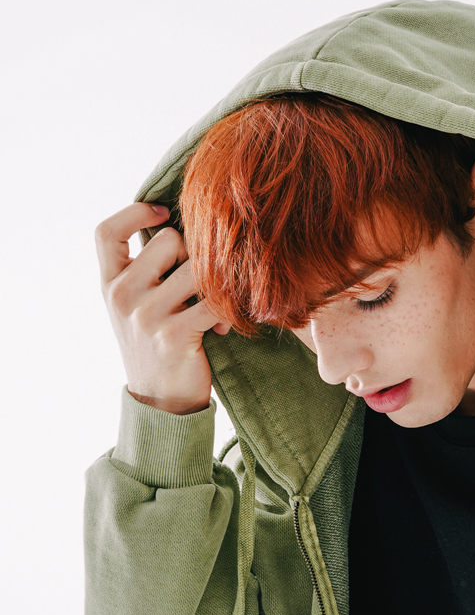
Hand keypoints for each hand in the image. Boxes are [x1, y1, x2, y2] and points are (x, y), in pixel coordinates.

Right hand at [95, 202, 230, 414]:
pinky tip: (223, 327)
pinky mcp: (175, 335)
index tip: (163, 212)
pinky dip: (228, 312)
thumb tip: (180, 223)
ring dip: (215, 284)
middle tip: (199, 284)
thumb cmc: (155, 345)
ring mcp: (146, 316)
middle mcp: (122, 296)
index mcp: (109, 284)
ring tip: (214, 307)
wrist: (160, 402)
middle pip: (168, 240)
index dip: (136, 212)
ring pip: (197, 268)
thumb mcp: (134, 306)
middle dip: (193, 254)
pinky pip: (215, 302)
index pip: (107, 232)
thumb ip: (145, 270)